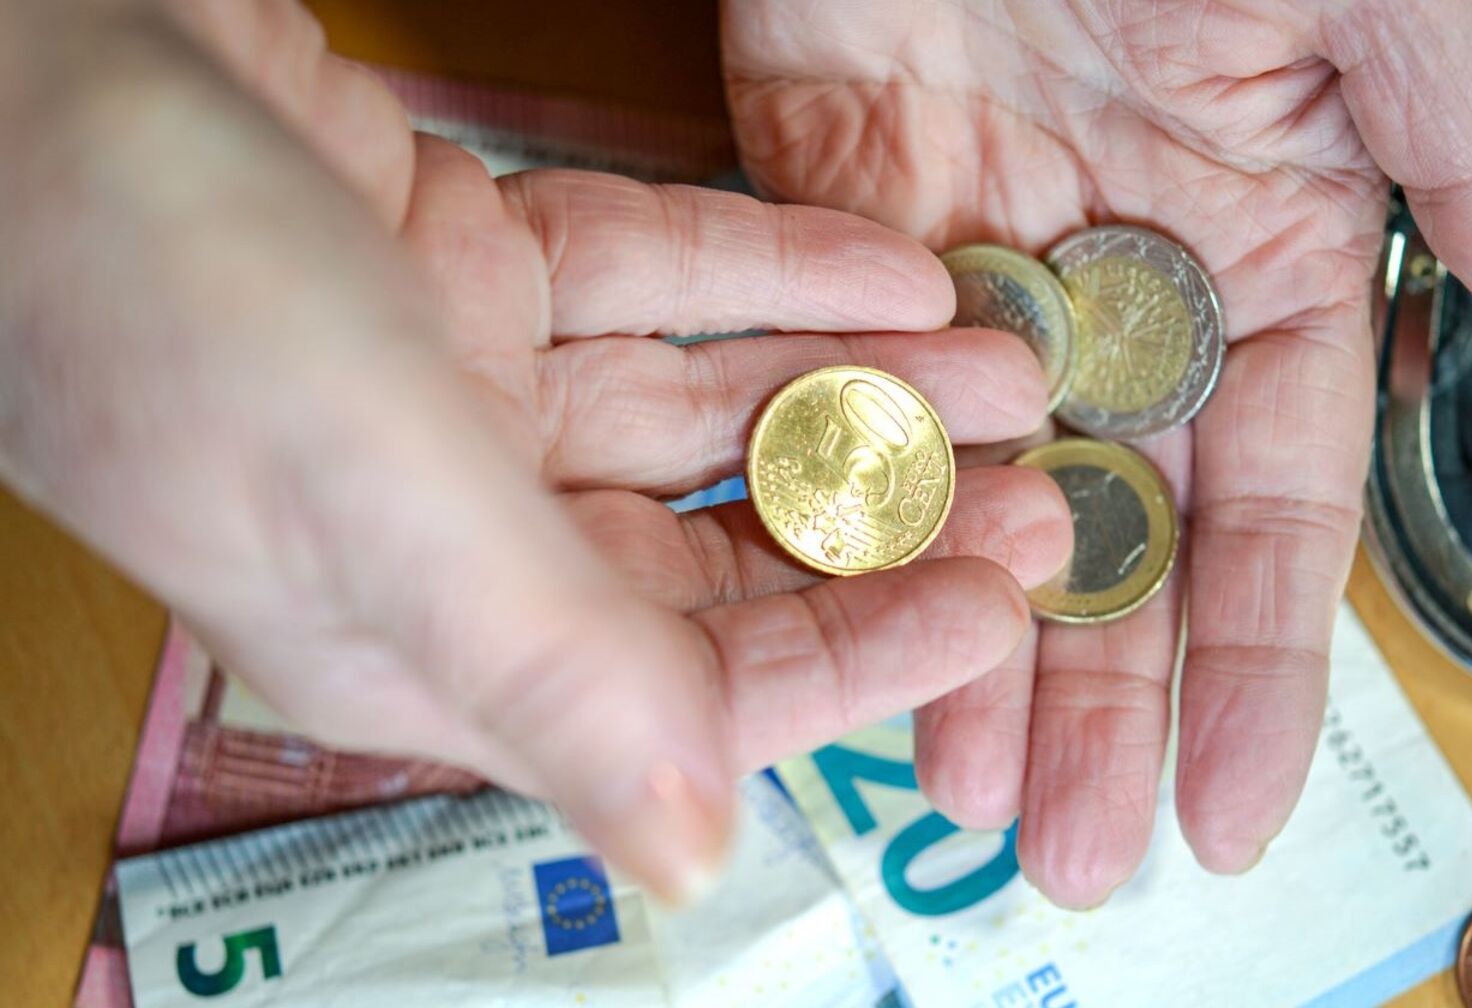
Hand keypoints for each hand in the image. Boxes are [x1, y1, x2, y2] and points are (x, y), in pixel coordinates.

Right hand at [0, 1, 1068, 901]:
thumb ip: (549, 670)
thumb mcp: (376, 497)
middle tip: (1033, 471)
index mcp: (424, 641)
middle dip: (881, 513)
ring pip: (707, 407)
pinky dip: (768, 272)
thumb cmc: (148, 283)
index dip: (861, 654)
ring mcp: (461, 391)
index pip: (690, 693)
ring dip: (852, 384)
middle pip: (717, 549)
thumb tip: (693, 859)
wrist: (22, 58)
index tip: (1004, 601)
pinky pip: (655, 279)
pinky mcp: (464, 264)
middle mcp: (453, 532)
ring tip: (1001, 359)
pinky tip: (888, 266)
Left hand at [726, 0, 1471, 905]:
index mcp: (1271, 242)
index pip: (1276, 495)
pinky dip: (842, 496)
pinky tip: (835, 616)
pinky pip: (843, 375)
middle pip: (1117, 526)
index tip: (1238, 802)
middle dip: (1101, 695)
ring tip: (957, 795)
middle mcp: (1128, 275)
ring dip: (964, 635)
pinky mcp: (842, 208)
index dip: (1260, 658)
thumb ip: (1464, 165)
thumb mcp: (1378, 5)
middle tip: (1078, 850)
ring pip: (973, 484)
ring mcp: (981, 249)